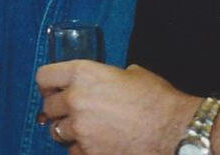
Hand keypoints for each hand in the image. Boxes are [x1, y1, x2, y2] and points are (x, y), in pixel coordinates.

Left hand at [37, 61, 196, 153]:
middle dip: (58, 110)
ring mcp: (80, 129)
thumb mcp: (131, 74)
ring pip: (57, 132)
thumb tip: (104, 82)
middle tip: (72, 112)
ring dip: (68, 131)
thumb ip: (106, 77)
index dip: (48, 84)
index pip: (44, 77)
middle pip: (48, 107)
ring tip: (85, 130)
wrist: (175, 130)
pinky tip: (96, 145)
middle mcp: (75, 100)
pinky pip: (73, 152)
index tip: (53, 90)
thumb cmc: (157, 99)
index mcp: (82, 74)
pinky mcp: (89, 153)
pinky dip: (81, 149)